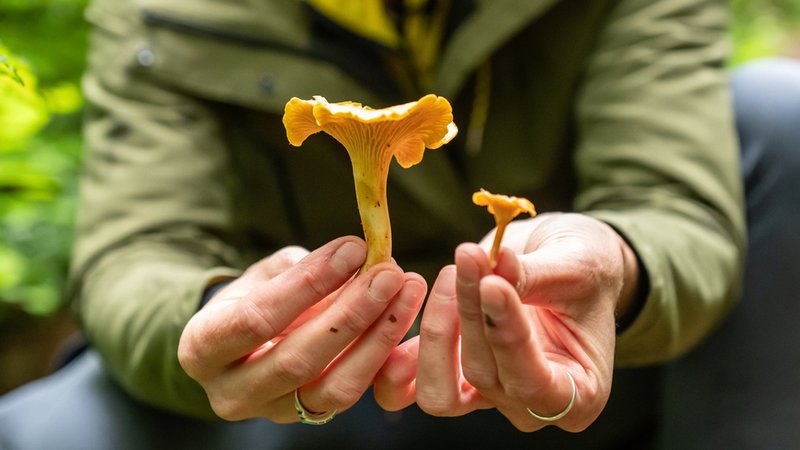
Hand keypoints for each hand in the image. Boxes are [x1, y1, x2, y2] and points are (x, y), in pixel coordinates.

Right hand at [178, 236, 425, 421]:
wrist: (241, 344)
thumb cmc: (250, 300)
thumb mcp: (261, 276)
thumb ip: (301, 269)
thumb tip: (355, 254)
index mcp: (202, 348)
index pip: (256, 318)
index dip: (309, 284)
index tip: (353, 249)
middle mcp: (232, 392)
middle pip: (298, 359)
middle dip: (351, 313)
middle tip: (389, 273)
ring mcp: (272, 412)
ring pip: (334, 387)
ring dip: (378, 339)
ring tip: (406, 293)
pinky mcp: (309, 417)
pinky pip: (354, 395)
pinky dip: (385, 360)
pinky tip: (407, 326)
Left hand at [375, 213, 638, 431]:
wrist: (565, 261)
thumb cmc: (584, 267)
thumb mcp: (575, 265)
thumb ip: (532, 276)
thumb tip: (495, 264)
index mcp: (580, 394)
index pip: (535, 381)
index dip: (508, 335)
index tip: (492, 284)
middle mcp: (531, 406)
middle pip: (486, 377)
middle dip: (471, 311)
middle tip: (468, 255)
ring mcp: (490, 396)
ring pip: (443, 390)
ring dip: (438, 329)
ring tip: (454, 270)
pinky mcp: (456, 376)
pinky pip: (418, 380)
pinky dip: (409, 347)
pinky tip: (414, 298)